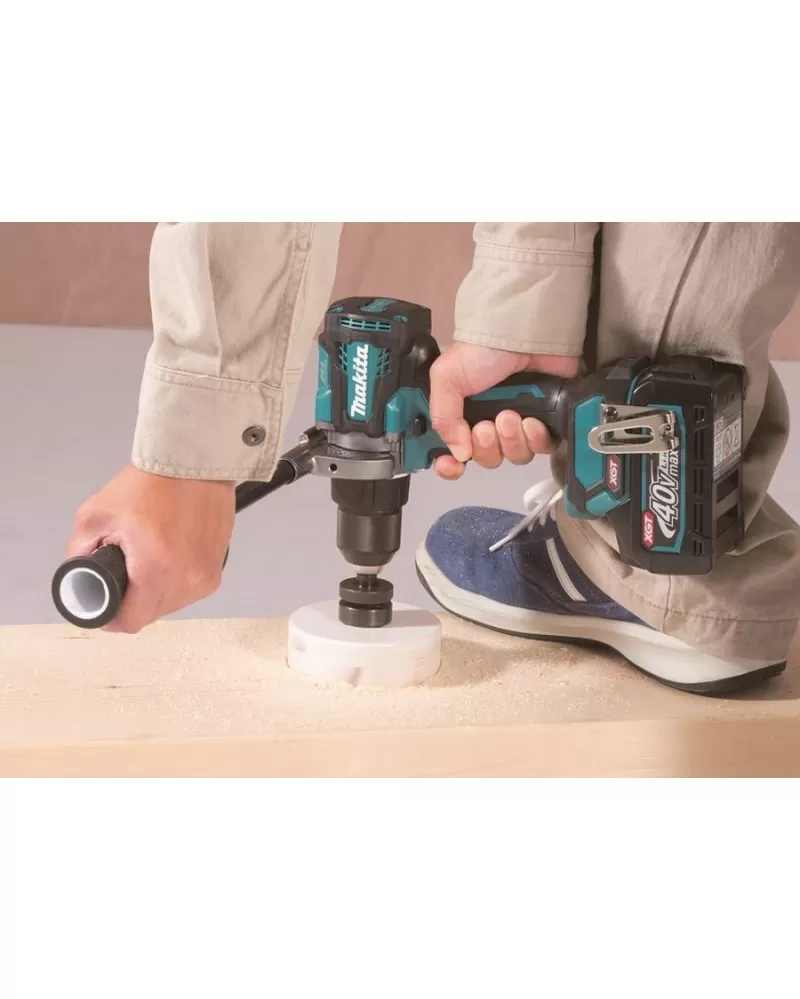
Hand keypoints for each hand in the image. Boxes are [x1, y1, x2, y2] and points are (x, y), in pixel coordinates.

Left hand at [65, 465, 235, 632]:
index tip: (103, 604)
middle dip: (132, 598)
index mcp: (157, 571)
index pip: (130, 622)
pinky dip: (174, 578)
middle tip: (123, 568)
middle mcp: (187, 580)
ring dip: (155, 590)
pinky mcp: (217, 567)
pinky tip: (167, 553)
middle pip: (150, 614)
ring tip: (148, 556)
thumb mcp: (95, 515)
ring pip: (170, 604)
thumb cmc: (152, 483)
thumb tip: (77, 580)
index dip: (110, 618)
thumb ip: (78, 553)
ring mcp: (206, 575)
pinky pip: (189, 588)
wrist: (194, 463)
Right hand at [429, 342, 579, 479]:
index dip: (450, 467)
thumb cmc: (483, 350)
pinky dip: (536, 439)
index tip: (451, 466)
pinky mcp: (546, 421)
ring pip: (514, 456)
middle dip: (486, 447)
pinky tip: (532, 422)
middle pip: (486, 459)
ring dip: (511, 442)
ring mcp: (518, 423)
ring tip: (511, 417)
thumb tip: (457, 452)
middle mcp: (489, 423)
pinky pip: (541, 447)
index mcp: (462, 416)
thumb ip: (443, 417)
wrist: (522, 333)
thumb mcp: (446, 378)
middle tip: (487, 426)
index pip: (453, 454)